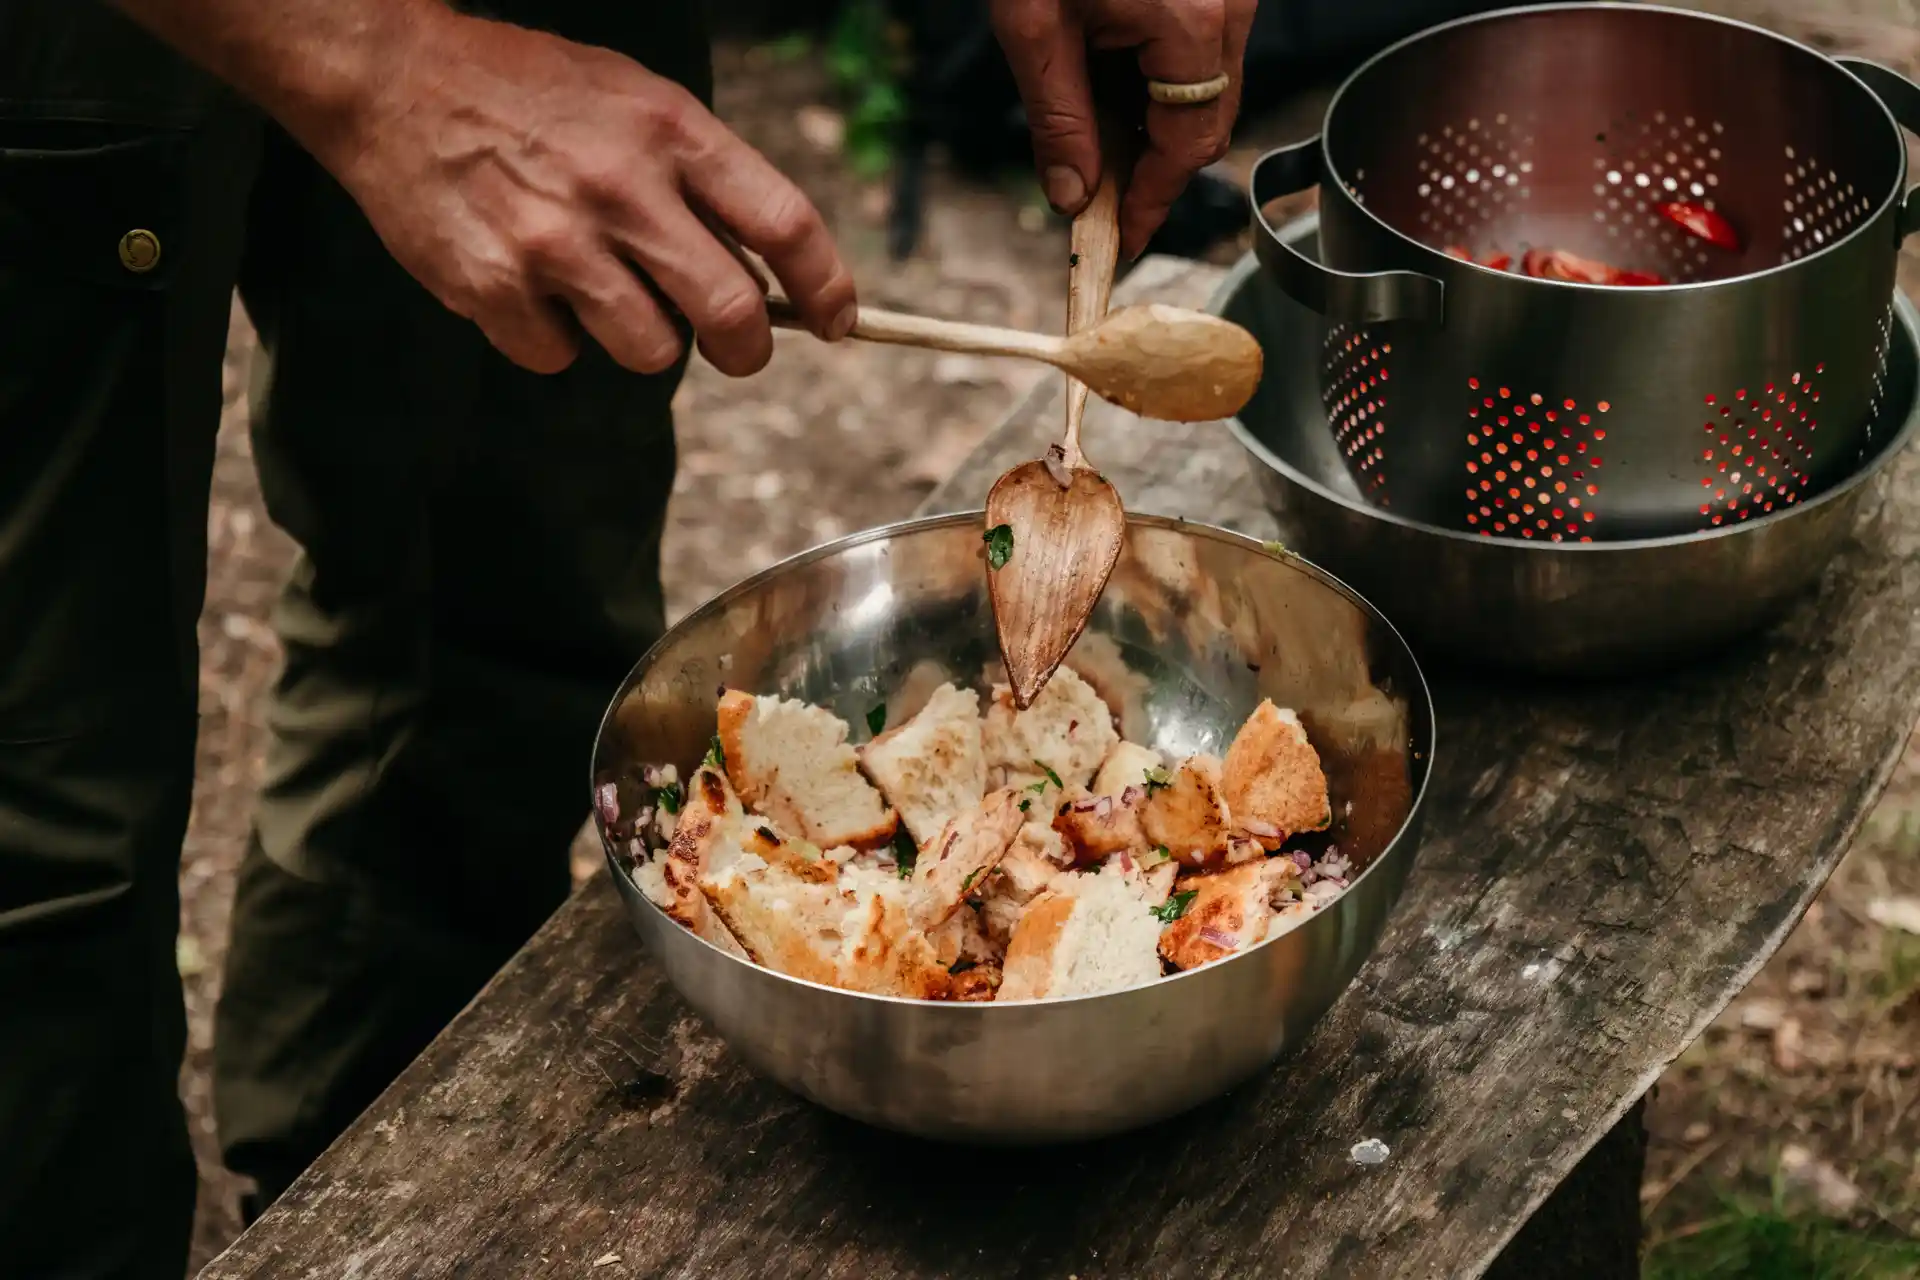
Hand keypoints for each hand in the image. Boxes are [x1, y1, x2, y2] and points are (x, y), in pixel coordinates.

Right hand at [317, 11, 855, 376]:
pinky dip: (556, 337)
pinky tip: (533, 286)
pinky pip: (561, 358)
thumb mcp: (638, 104)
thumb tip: (771, 277)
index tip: (842, 320)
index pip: (785, 223)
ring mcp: (555, 243)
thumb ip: (703, 182)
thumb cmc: (534, 97)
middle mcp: (621, 187)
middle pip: (732, 314)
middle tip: (739, 350)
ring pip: (651, 352)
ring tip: (603, 286)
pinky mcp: (494, 288)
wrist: (396, 81)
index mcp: (671, 132)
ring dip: (643, 338)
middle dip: (748, 349)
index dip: (827, 285)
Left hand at [990, 0, 1255, 258]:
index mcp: (1191, 24)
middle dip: (1151, 166)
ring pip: (1206, 93)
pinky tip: (1107, 69)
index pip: (1185, 146)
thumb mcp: (1032, 25)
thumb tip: (1071, 194)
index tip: (1122, 238)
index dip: (1151, 201)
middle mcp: (1228, 9)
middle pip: (1206, 125)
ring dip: (1151, 120)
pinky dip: (1157, 78)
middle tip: (1096, 192)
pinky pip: (1200, 54)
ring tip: (1089, 116)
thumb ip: (1057, 118)